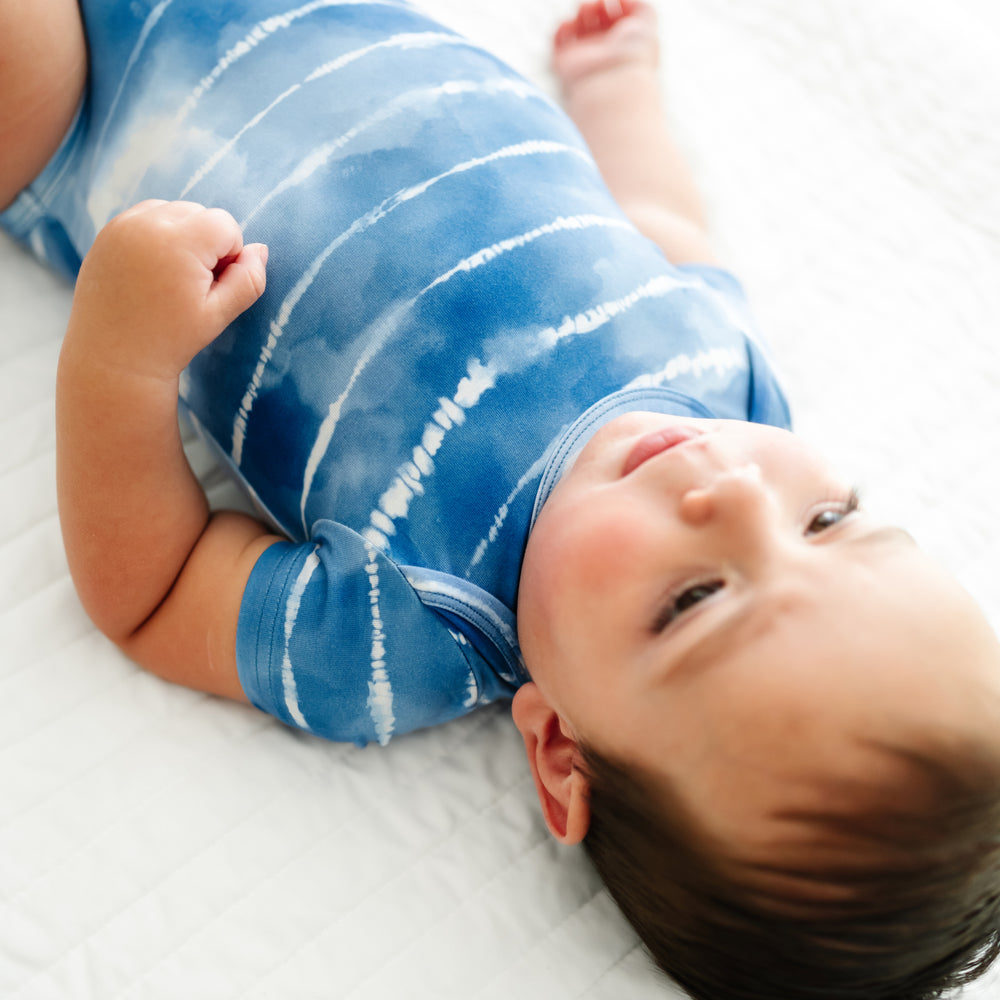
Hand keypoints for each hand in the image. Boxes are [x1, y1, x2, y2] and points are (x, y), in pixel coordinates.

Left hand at [71, 200, 267, 379]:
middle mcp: (147, 224)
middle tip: (192, 285)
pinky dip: (158, 234)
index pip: (225, 224)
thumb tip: (260, 249)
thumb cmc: (170, 340)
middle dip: (206, 243)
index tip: (211, 287)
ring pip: (174, 210)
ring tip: (172, 277)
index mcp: (178, 242)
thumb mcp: (218, 314)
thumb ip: (248, 280)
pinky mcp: (108, 232)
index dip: (230, 256)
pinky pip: (147, 217)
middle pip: (200, 212)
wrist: (112, 357)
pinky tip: (153, 270)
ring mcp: (123, 225)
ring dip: (183, 235)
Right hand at [553, 0, 659, 92]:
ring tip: (586, 11)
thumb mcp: (646, 19)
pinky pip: (559, 40)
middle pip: (595, 20)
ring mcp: (585, 56)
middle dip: (595, 6)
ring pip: (577, 26)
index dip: (612, 6)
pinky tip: (572, 23)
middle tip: (598, 6)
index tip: (613, 3)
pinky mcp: (566, 63)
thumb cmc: (633, 56)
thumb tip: (622, 1)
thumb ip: (638, 5)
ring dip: (581, 12)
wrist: (614, 82)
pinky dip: (562, 27)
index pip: (614, 18)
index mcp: (623, 42)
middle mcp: (603, 49)